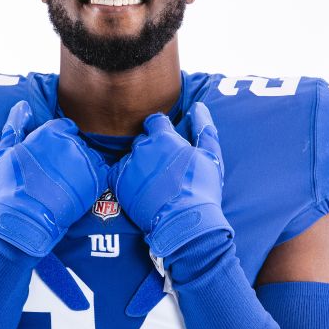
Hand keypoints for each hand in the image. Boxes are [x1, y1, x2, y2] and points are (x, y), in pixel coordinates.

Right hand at [0, 101, 108, 257]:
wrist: (26, 218)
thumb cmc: (11, 187)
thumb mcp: (5, 153)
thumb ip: (15, 126)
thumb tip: (22, 106)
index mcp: (50, 132)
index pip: (64, 127)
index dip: (57, 143)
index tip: (51, 159)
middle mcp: (70, 142)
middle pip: (77, 142)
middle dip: (68, 155)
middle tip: (56, 175)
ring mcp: (85, 160)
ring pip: (89, 156)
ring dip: (81, 167)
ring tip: (66, 185)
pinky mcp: (97, 178)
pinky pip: (101, 171)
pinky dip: (92, 179)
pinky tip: (77, 190)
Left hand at [108, 102, 231, 257]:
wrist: (183, 222)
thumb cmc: (201, 189)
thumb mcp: (210, 155)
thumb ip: (203, 127)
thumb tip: (198, 106)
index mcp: (164, 137)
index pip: (154, 121)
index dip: (161, 131)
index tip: (166, 144)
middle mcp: (142, 147)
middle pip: (142, 140)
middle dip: (152, 150)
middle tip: (164, 169)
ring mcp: (129, 165)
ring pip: (131, 158)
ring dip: (139, 165)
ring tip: (153, 184)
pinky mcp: (118, 183)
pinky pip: (117, 173)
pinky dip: (127, 179)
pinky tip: (140, 190)